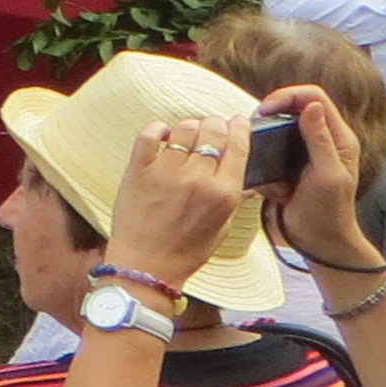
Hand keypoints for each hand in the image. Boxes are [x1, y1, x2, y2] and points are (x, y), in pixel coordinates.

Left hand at [105, 116, 248, 293]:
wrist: (147, 265)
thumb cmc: (187, 250)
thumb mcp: (223, 226)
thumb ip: (235, 197)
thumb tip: (247, 178)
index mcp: (224, 192)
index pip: (237, 145)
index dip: (239, 128)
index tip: (237, 121)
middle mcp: (197, 178)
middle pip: (212, 131)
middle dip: (216, 124)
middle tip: (212, 126)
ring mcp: (166, 171)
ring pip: (184, 129)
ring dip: (189, 126)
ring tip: (187, 132)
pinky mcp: (138, 170)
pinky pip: (149, 134)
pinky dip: (158, 128)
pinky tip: (162, 133)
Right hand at [262, 82, 378, 266]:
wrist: (319, 241)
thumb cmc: (329, 212)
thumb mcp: (327, 175)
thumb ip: (320, 140)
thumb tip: (311, 106)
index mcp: (338, 138)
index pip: (313, 97)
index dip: (287, 96)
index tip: (264, 110)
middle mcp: (322, 140)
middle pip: (293, 107)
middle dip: (271, 117)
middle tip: (254, 130)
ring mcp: (305, 152)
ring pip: (278, 129)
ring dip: (265, 142)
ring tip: (263, 160)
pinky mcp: (289, 165)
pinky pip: (270, 152)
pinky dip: (264, 163)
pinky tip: (271, 183)